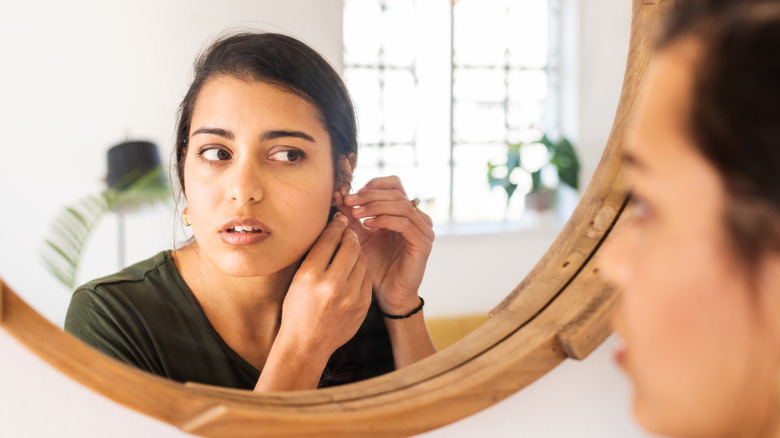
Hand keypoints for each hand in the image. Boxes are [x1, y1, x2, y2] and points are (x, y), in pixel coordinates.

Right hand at [276, 213, 371, 363]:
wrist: (307, 344)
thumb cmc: (298, 308)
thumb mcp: (299, 279)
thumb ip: (316, 255)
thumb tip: (335, 228)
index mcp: (310, 275)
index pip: (329, 239)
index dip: (336, 225)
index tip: (339, 219)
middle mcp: (332, 285)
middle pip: (351, 246)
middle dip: (350, 236)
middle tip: (348, 232)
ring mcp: (350, 297)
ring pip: (363, 260)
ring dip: (357, 253)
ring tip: (350, 253)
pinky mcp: (363, 306)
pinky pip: (367, 278)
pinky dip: (361, 272)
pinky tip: (353, 273)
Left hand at [342, 176, 434, 315]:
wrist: (388, 295)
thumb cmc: (376, 267)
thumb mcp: (361, 237)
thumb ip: (353, 218)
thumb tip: (339, 197)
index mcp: (405, 213)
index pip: (394, 184)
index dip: (372, 185)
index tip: (350, 196)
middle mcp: (419, 219)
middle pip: (396, 192)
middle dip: (369, 195)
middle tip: (348, 201)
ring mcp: (424, 231)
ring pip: (401, 205)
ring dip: (375, 206)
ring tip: (355, 213)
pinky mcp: (423, 245)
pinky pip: (405, 224)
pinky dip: (385, 220)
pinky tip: (368, 225)